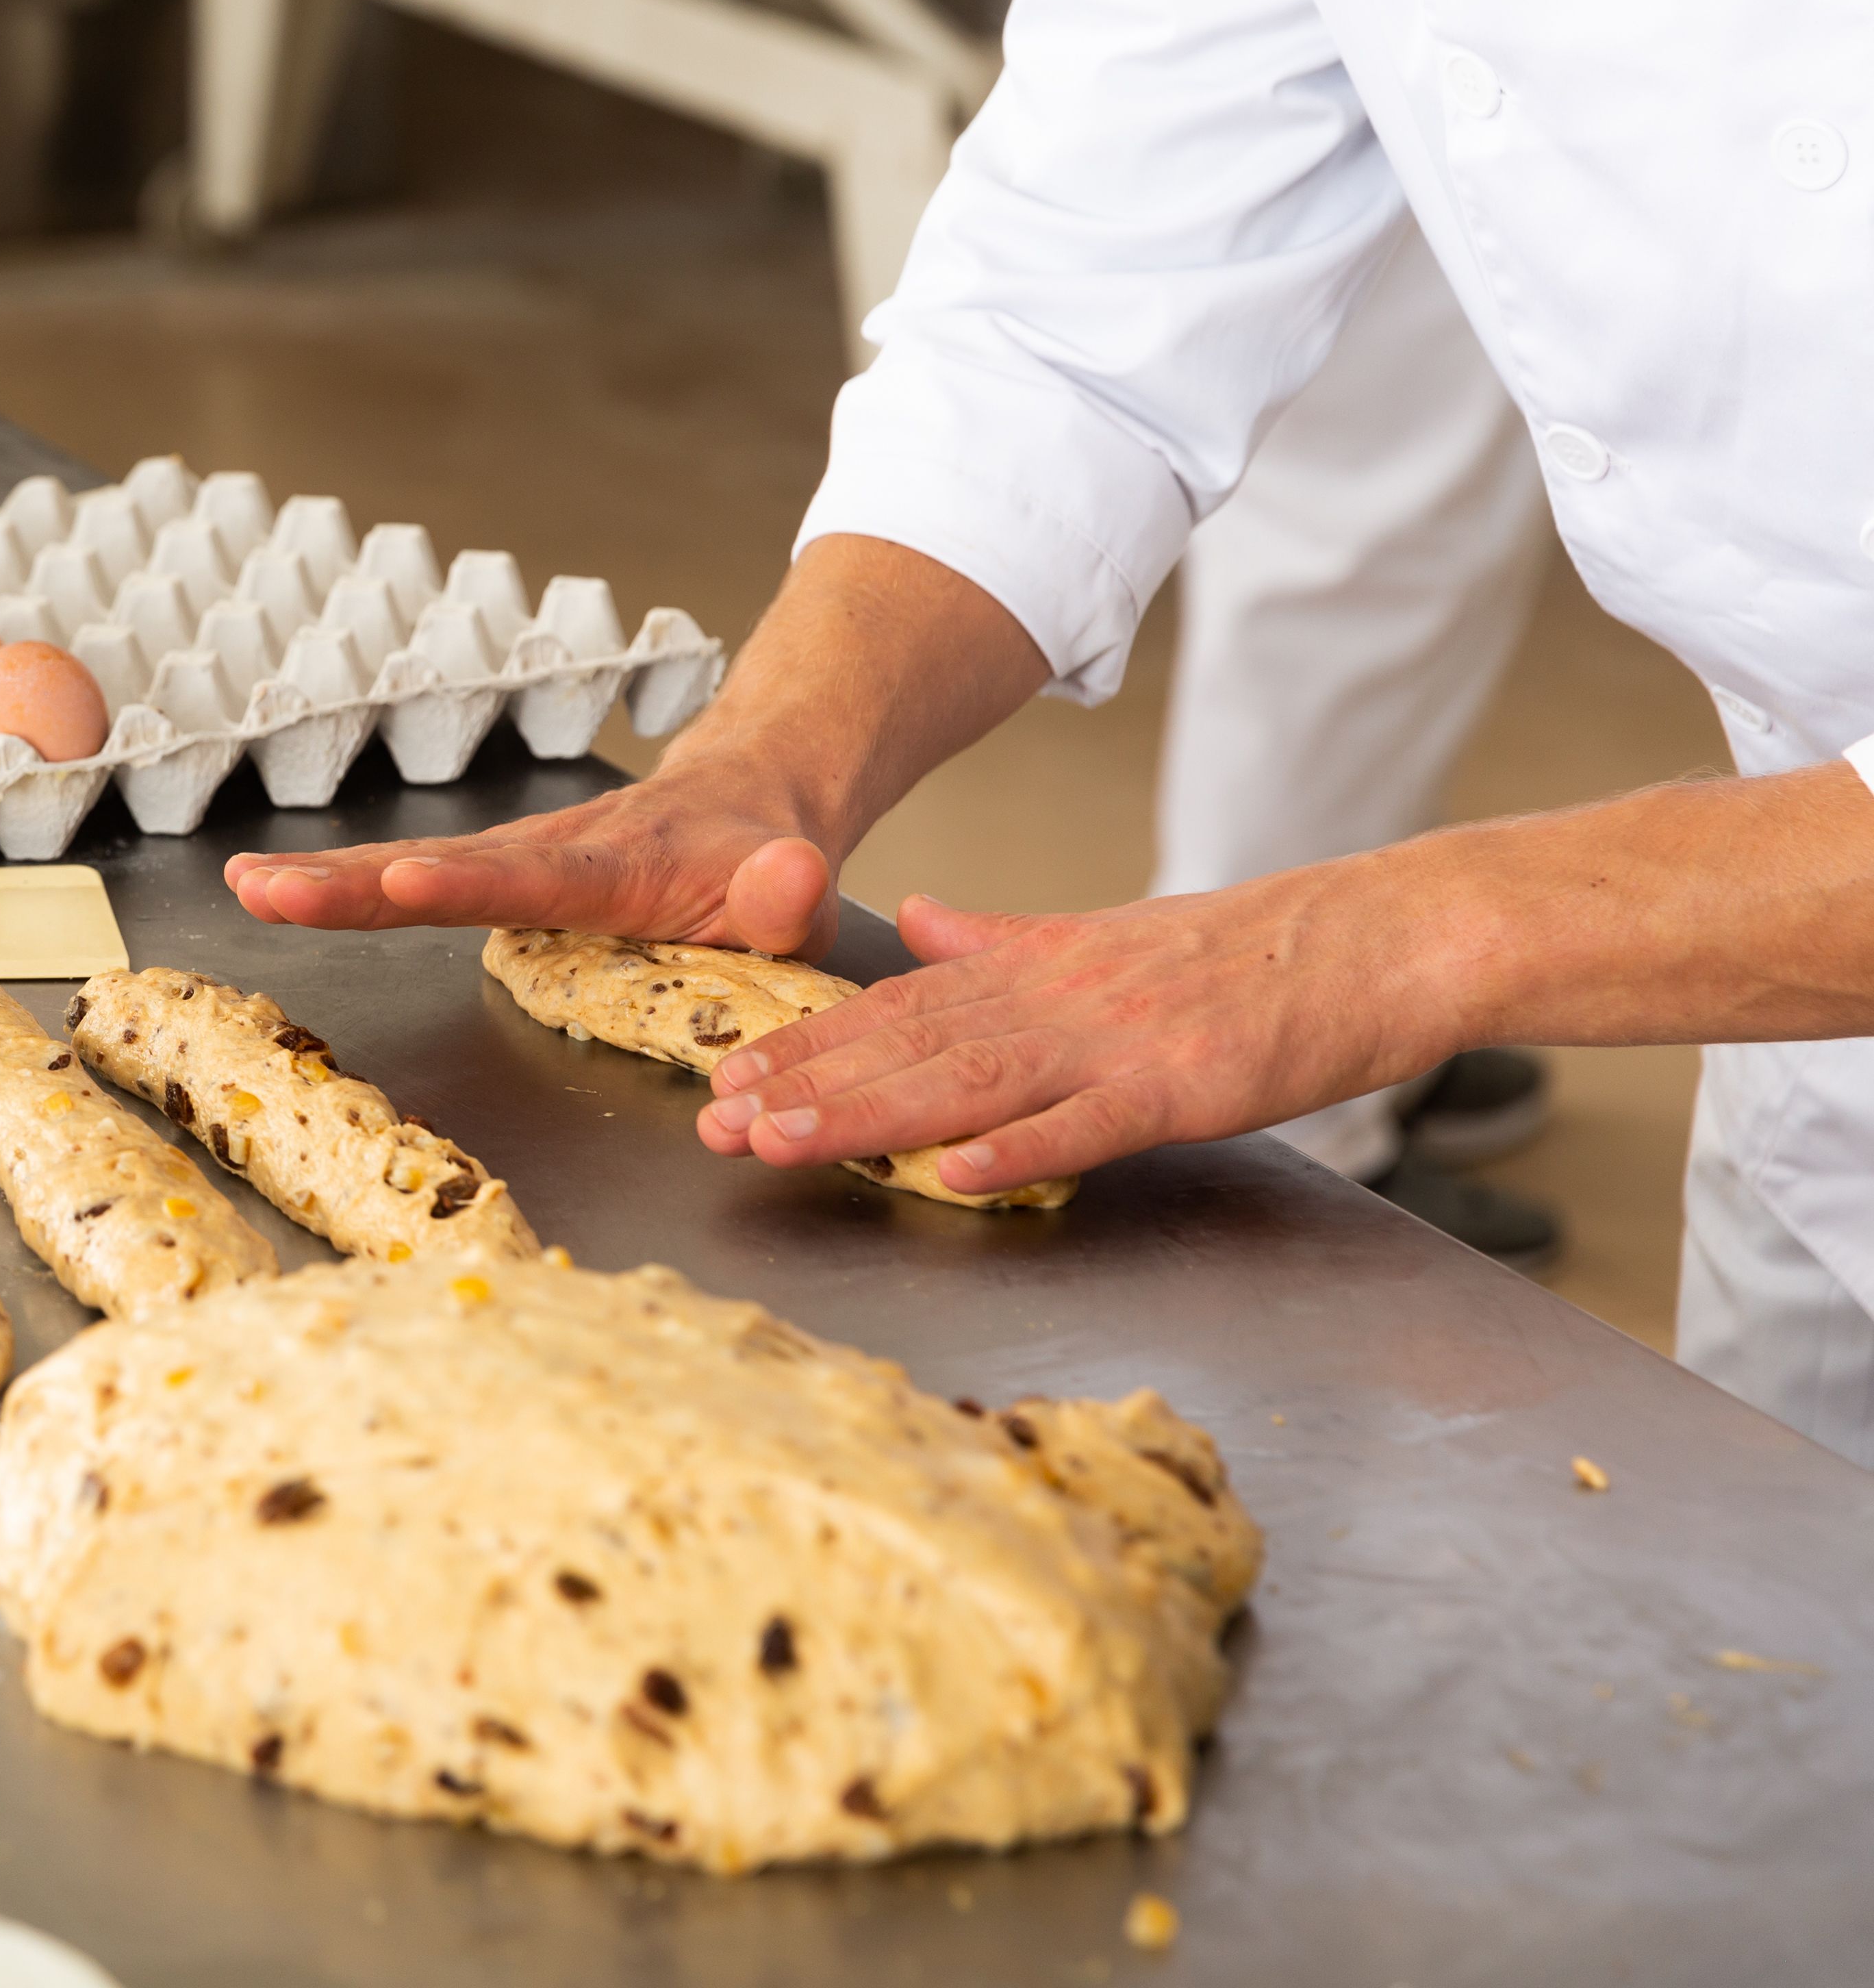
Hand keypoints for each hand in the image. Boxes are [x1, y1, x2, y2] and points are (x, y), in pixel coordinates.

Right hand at [225, 758, 842, 955]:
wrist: (752, 797)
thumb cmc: (768, 855)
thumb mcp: (797, 880)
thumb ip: (788, 888)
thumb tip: (789, 880)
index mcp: (613, 866)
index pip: (531, 879)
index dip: (464, 885)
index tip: (398, 883)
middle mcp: (545, 854)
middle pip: (434, 866)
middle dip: (346, 881)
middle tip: (265, 890)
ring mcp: (512, 864)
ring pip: (404, 868)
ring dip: (323, 884)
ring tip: (247, 891)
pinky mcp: (493, 877)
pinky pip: (408, 883)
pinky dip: (339, 889)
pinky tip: (272, 894)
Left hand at [698, 870, 1454, 1193]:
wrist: (1379, 936)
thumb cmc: (1251, 951)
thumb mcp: (1103, 934)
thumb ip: (1000, 937)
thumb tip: (916, 923)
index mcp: (1036, 969)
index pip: (898, 1008)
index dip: (806, 1042)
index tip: (727, 1070)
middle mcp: (1058, 1000)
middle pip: (909, 1044)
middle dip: (806, 1085)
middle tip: (715, 1119)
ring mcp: (1118, 1043)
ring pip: (970, 1080)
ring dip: (870, 1115)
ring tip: (784, 1141)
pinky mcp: (1185, 1085)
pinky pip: (1088, 1123)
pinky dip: (1019, 1149)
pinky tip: (953, 1171)